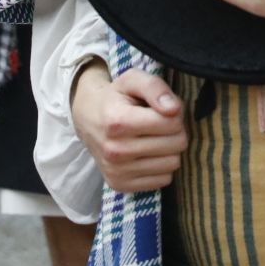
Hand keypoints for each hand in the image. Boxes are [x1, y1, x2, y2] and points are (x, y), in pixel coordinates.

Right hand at [70, 64, 187, 192]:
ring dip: (170, 149)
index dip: (175, 112)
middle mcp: (115, 150)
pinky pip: (163, 180)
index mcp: (117, 121)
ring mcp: (116, 171)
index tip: (163, 108)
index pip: (172, 122)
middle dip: (175, 130)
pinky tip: (149, 154)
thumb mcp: (132, 80)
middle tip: (161, 124)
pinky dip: (161, 166)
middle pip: (176, 144)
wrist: (88, 118)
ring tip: (155, 137)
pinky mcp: (120, 185)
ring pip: (173, 163)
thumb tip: (174, 109)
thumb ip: (155, 87)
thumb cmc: (116, 97)